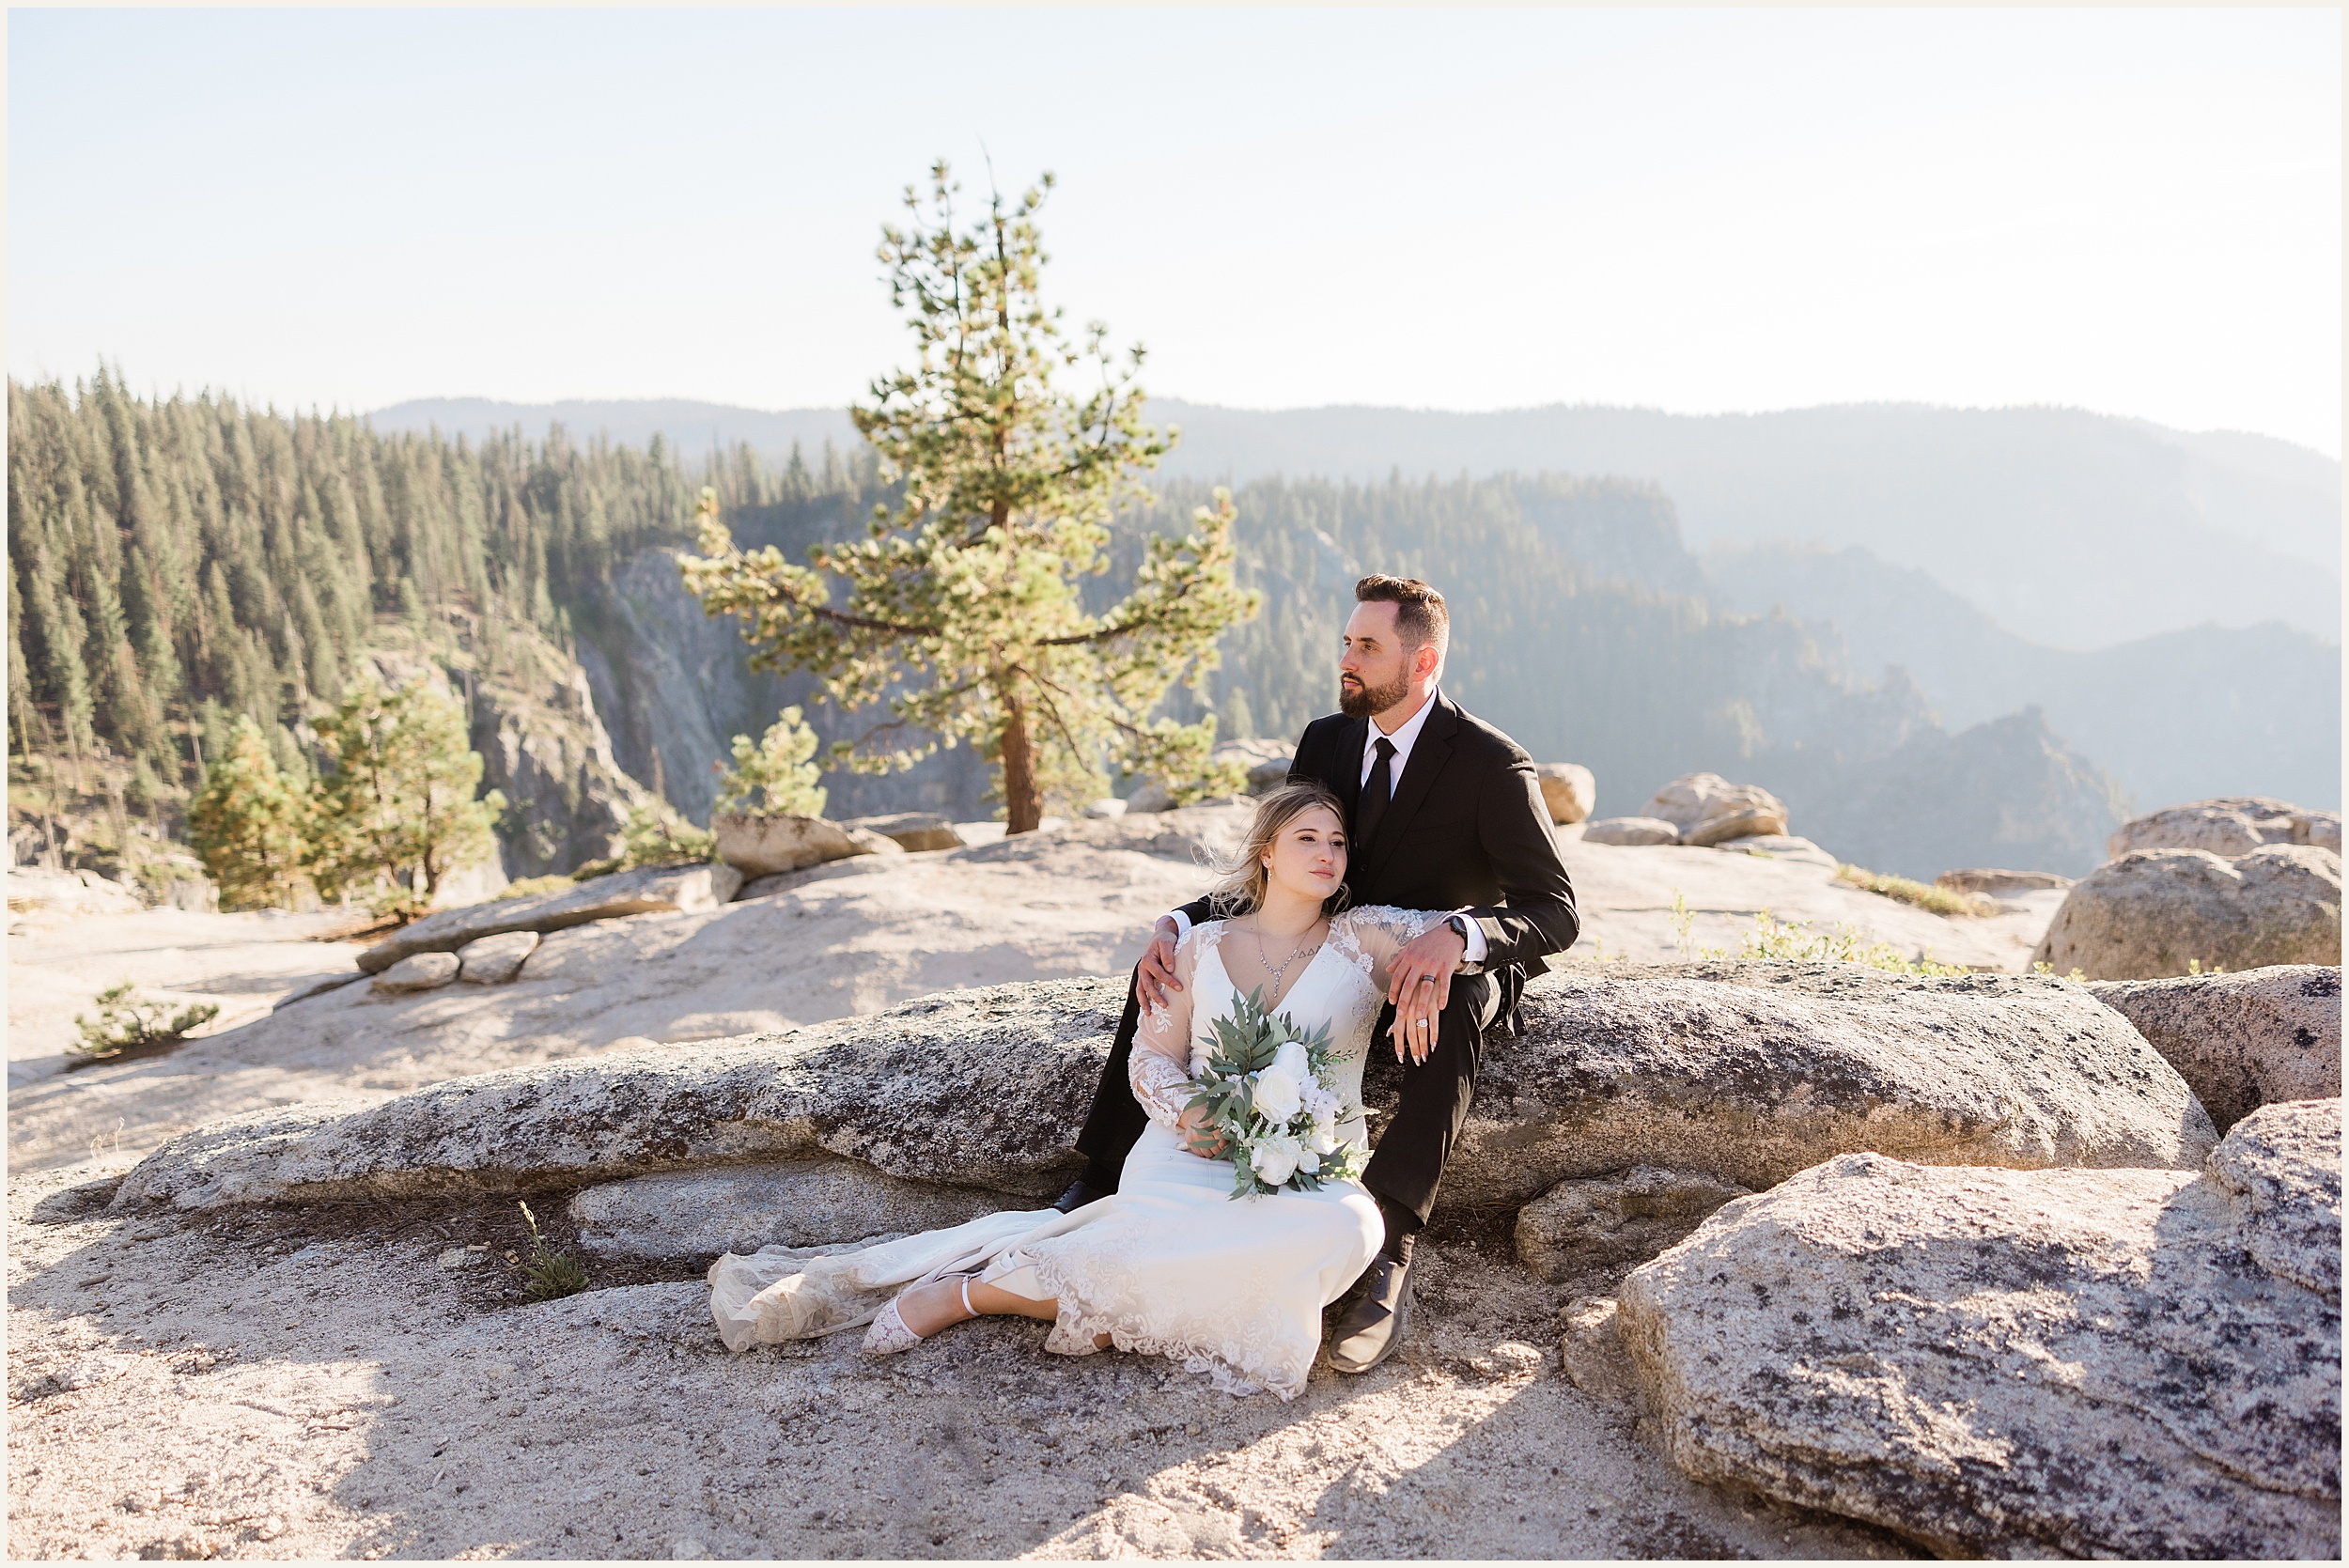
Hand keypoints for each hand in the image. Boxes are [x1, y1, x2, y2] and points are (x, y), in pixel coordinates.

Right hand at [1136, 918, 1182, 1008]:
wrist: (1160, 937)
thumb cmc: (1165, 940)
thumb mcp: (1167, 942)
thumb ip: (1168, 955)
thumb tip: (1170, 969)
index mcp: (1147, 959)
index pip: (1158, 973)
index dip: (1169, 981)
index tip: (1180, 988)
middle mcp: (1142, 967)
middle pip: (1147, 984)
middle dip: (1156, 996)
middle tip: (1166, 1005)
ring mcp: (1142, 973)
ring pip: (1140, 989)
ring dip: (1144, 1002)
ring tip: (1149, 1013)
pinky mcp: (1144, 977)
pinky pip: (1141, 990)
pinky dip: (1143, 999)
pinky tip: (1147, 1009)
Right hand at [1175, 1106, 1227, 1159]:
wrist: (1195, 1116)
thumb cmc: (1210, 1120)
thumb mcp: (1220, 1121)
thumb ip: (1226, 1131)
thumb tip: (1231, 1143)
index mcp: (1212, 1122)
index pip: (1221, 1140)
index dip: (1225, 1145)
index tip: (1225, 1145)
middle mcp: (1202, 1129)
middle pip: (1215, 1149)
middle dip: (1219, 1150)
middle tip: (1219, 1147)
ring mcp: (1194, 1136)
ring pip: (1207, 1153)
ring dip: (1211, 1152)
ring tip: (1212, 1147)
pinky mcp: (1189, 1140)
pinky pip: (1199, 1153)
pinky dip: (1203, 1152)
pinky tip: (1205, 1146)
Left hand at [1386, 922, 1465, 1064]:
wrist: (1450, 933)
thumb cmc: (1430, 940)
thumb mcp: (1411, 946)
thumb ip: (1399, 958)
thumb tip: (1387, 970)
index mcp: (1410, 957)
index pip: (1398, 976)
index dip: (1394, 990)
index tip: (1392, 1002)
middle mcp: (1420, 962)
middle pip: (1410, 984)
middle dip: (1404, 1000)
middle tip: (1400, 1014)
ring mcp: (1434, 965)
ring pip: (1426, 987)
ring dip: (1422, 1003)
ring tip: (1418, 1017)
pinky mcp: (1446, 968)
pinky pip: (1444, 985)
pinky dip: (1443, 996)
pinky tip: (1440, 1007)